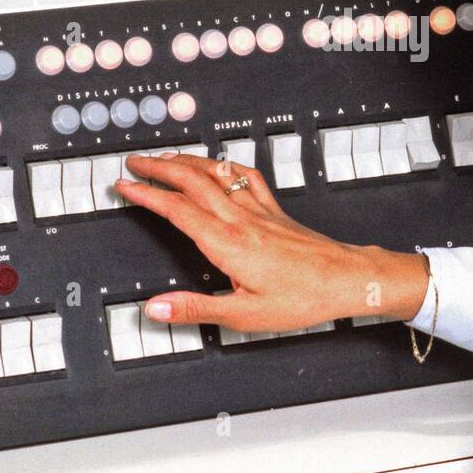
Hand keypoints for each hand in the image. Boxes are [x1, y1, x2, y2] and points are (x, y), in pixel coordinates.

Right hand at [115, 152, 428, 332]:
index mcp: (228, 243)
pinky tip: (220, 164)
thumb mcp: (244, 315)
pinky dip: (226, 166)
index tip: (125, 185)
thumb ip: (196, 308)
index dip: (147, 194)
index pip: (177, 210)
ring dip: (187, 161)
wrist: (347, 278)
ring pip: (217, 173)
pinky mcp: (275, 210)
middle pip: (192, 181)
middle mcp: (241, 220)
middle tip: (134, 162)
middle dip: (159, 167)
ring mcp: (260, 210)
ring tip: (165, 157)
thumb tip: (156, 308)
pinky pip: (247, 177)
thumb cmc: (303, 297)